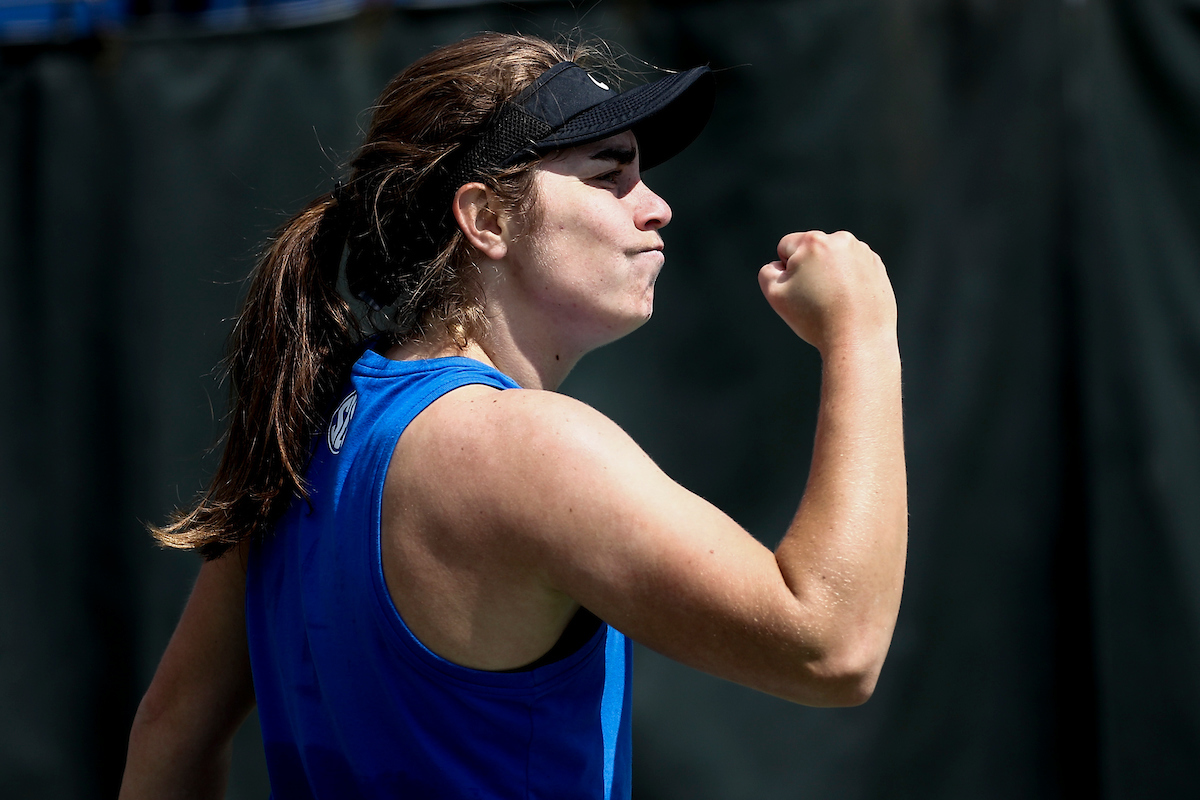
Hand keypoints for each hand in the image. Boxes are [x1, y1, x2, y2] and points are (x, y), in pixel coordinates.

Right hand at [758, 231, 895, 353]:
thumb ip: (768, 272)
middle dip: (810, 270)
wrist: (858, 340)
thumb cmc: (815, 318)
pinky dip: (849, 281)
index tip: (800, 292)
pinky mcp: (877, 267)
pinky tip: (850, 302)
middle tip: (817, 299)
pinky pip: (854, 268)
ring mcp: (863, 252)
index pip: (786, 247)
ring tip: (835, 302)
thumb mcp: (775, 295)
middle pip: (812, 251)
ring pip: (834, 259)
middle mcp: (841, 239)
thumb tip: (780, 265)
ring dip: (830, 274)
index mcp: (813, 241)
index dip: (786, 272)